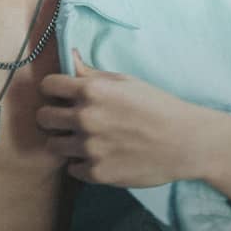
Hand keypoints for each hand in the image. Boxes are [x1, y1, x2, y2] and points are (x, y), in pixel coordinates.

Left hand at [36, 49, 213, 186]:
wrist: (187, 142)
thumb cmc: (159, 107)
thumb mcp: (127, 82)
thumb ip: (93, 74)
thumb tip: (70, 57)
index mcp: (92, 91)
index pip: (48, 85)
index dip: (54, 90)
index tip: (62, 96)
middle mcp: (85, 119)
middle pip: (44, 118)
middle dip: (54, 117)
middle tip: (69, 121)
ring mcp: (90, 148)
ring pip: (53, 146)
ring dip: (66, 142)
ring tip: (86, 140)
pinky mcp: (97, 173)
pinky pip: (72, 168)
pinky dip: (83, 163)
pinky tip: (101, 156)